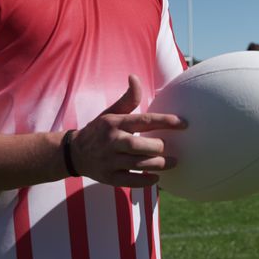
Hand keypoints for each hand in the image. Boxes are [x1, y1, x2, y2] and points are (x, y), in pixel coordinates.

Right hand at [70, 75, 186, 186]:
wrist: (74, 153)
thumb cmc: (100, 130)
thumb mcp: (111, 113)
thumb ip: (128, 99)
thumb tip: (135, 77)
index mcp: (115, 123)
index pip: (144, 120)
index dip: (165, 121)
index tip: (184, 123)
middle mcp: (111, 141)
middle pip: (139, 145)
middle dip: (159, 147)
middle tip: (171, 148)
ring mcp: (109, 161)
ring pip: (137, 164)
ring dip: (158, 165)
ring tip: (173, 163)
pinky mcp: (108, 177)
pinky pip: (129, 181)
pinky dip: (145, 181)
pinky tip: (156, 177)